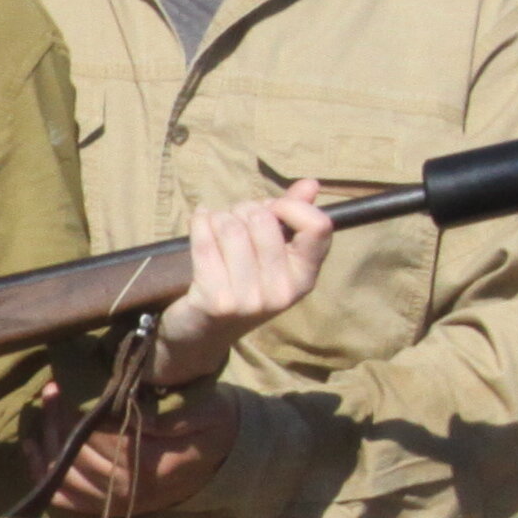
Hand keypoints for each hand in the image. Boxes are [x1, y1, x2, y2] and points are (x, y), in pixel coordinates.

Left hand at [40, 382, 241, 517]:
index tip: (64, 386)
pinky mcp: (110, 505)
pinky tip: (32, 448)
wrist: (224, 454)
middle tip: (51, 390)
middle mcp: (130, 492)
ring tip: (45, 407)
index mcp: (152, 467)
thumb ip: (172, 412)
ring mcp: (118, 502)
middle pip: (79, 458)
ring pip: (66, 477)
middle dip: (57, 422)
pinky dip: (44, 475)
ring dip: (47, 442)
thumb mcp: (204, 410)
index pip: (102, 442)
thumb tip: (133, 411)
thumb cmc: (212, 425)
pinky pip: (68, 498)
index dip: (77, 414)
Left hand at [152, 178, 332, 376]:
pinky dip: (200, 222)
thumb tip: (311, 183)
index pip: (318, 226)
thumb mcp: (273, 257)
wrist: (202, 333)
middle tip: (235, 219)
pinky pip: (205, 240)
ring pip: (231, 226)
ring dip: (219, 217)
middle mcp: (281, 292)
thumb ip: (292, 218)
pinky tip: (200, 220)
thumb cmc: (241, 285)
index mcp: (304, 279)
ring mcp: (248, 299)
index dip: (290, 206)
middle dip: (244, 208)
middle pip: (264, 218)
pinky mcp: (215, 299)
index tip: (273, 208)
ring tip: (216, 225)